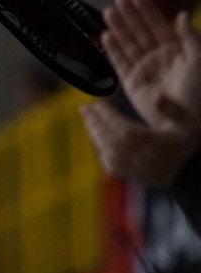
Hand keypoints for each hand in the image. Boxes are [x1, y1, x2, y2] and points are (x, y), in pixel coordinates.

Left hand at [80, 101, 198, 186]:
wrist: (187, 172)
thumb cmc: (184, 145)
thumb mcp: (186, 125)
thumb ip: (173, 110)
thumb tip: (157, 96)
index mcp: (152, 144)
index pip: (123, 129)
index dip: (108, 116)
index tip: (97, 104)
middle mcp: (139, 158)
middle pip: (110, 139)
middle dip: (95, 121)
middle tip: (85, 108)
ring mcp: (131, 169)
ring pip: (106, 150)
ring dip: (94, 133)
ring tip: (87, 118)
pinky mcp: (127, 176)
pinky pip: (108, 163)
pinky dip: (100, 149)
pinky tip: (96, 137)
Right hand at [101, 0, 200, 131]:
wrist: (188, 123)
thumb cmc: (200, 93)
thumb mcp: (200, 61)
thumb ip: (190, 37)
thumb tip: (181, 15)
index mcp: (177, 50)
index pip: (158, 25)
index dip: (147, 10)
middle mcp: (159, 58)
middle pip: (140, 32)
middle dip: (129, 15)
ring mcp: (144, 70)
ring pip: (128, 44)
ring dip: (118, 28)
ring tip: (107, 12)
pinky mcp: (132, 84)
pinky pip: (119, 63)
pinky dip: (112, 49)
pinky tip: (105, 36)